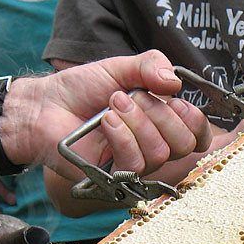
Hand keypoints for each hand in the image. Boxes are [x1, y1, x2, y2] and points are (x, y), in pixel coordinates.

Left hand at [1, 50, 211, 180]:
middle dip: (161, 114)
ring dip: (137, 122)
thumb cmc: (81, 90)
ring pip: (159, 153)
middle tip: (132, 96)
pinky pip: (134, 163)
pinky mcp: (114, 177)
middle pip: (184, 144)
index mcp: (161, 122)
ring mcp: (134, 163)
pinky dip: (122, 136)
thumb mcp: (120, 67)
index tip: (172, 99)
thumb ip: (151, 66)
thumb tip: (176, 82)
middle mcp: (153, 145)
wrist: (45, 105)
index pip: (198, 134)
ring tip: (112, 105)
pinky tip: (105, 121)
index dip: (193, 119)